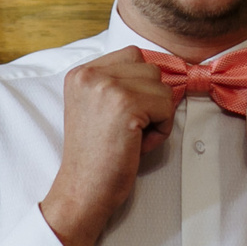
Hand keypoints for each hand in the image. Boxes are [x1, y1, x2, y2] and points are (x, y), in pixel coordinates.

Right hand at [41, 47, 175, 245]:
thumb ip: (117, 83)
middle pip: (150, 68)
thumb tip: (163, 69)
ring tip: (132, 137)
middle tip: (126, 130)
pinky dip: (161, 129)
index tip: (121, 116)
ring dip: (157, 115)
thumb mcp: (97, 108)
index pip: (132, 55)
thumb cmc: (97, 156)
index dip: (140, 86)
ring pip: (162, 86)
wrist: (83, 190)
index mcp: (80, 73)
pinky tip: (137, 144)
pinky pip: (166, 106)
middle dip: (150, 100)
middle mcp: (89, 74)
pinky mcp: (126, 104)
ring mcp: (107, 87)